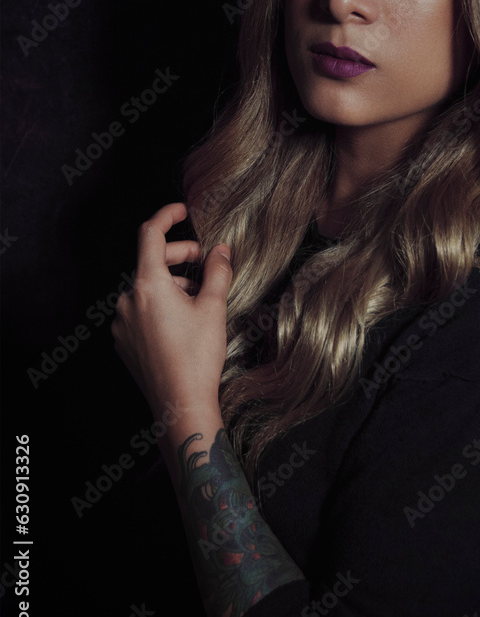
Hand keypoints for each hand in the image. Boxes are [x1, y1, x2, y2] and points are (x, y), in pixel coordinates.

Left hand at [111, 202, 232, 420]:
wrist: (180, 405)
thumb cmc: (197, 357)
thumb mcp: (214, 308)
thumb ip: (218, 271)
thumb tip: (221, 250)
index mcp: (147, 285)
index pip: (149, 234)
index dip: (166, 216)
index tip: (182, 211)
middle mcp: (128, 300)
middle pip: (151, 261)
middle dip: (179, 255)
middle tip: (206, 262)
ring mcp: (122, 322)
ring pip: (147, 288)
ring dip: (172, 284)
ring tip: (198, 300)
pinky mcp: (123, 340)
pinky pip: (140, 310)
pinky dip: (160, 305)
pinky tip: (182, 321)